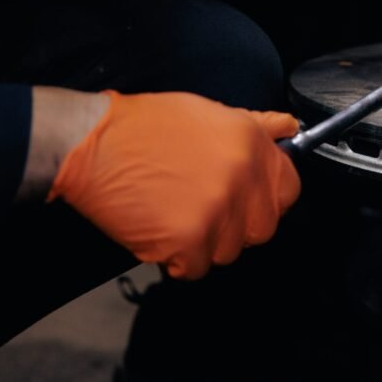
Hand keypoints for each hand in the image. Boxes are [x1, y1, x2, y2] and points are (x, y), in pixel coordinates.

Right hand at [47, 91, 300, 279]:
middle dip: (237, 226)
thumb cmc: (144, 127)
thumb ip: (256, 126)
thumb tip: (289, 128)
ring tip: (175, 215)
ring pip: (229, 251)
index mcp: (250, 144)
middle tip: (204, 212)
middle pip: (262, 228)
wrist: (91, 143)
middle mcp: (241, 178)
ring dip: (204, 243)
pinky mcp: (187, 241)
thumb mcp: (208, 112)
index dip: (268, 198)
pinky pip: (195, 268)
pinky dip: (176, 259)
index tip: (249, 201)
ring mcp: (216, 212)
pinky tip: (160, 231)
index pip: (288, 189)